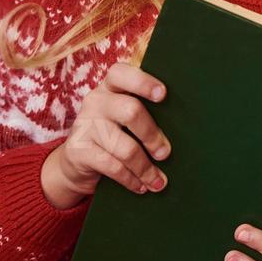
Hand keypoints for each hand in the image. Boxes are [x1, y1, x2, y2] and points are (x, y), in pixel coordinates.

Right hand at [41, 62, 170, 209]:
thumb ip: (144, 113)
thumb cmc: (114, 134)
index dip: (143, 82)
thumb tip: (184, 128)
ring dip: (145, 168)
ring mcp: (85, 125)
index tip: (163, 94)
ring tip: (158, 181)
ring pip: (125, 147)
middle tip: (165, 153)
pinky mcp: (78, 150)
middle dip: (152, 135)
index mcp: (110, 87)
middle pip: (130, 111)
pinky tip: (140, 186)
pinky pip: (112, 166)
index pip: (121, 74)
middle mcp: (96, 101)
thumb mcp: (124, 117)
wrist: (76, 161)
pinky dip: (131, 179)